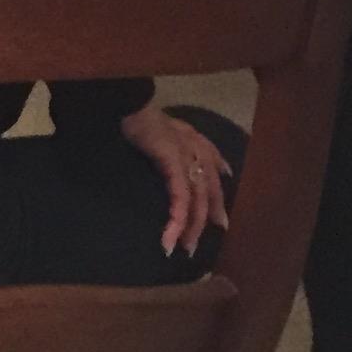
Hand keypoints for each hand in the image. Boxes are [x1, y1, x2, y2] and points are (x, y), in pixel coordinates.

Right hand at [122, 107, 233, 256]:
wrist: (131, 104)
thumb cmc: (144, 116)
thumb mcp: (171, 128)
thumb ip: (190, 143)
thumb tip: (217, 166)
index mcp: (197, 143)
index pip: (213, 176)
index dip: (217, 200)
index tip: (220, 223)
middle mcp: (198, 151)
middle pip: (207, 193)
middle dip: (202, 222)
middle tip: (192, 247)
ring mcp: (189, 158)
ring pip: (196, 201)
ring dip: (190, 227)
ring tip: (181, 248)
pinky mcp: (176, 164)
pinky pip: (180, 198)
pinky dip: (177, 219)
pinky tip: (169, 235)